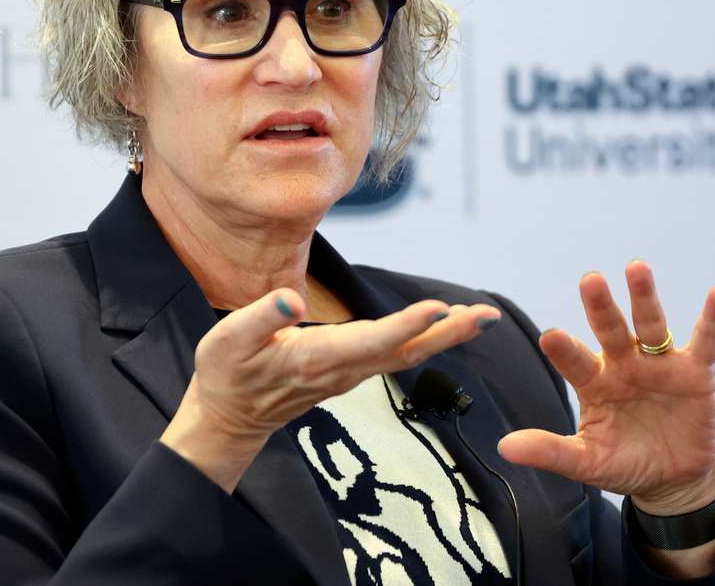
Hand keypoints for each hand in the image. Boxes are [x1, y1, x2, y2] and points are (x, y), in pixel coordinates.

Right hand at [162, 289, 501, 491]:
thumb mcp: (226, 342)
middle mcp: (342, 370)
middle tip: (488, 316)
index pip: (369, 341)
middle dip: (447, 334)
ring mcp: (350, 374)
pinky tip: (445, 325)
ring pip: (405, 356)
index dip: (405, 326)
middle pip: (404, 352)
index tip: (439, 308)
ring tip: (480, 317)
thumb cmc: (227, 373)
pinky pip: (397, 356)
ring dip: (445, 337)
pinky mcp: (351, 371)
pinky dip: (425, 339)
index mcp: (314, 358)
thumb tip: (290, 298)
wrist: (230, 416)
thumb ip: (259, 318)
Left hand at [497, 261, 714, 515]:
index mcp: (594, 381)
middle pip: (610, 330)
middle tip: (590, 280)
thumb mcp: (587, 462)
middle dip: (600, 306)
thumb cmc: (626, 463)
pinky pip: (705, 340)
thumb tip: (504, 448)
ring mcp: (659, 365)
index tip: (549, 336)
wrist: (675, 480)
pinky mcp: (695, 373)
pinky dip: (713, 317)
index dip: (564, 349)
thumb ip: (550, 451)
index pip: (575, 361)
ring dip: (644, 297)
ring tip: (636, 267)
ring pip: (650, 325)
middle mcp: (624, 364)